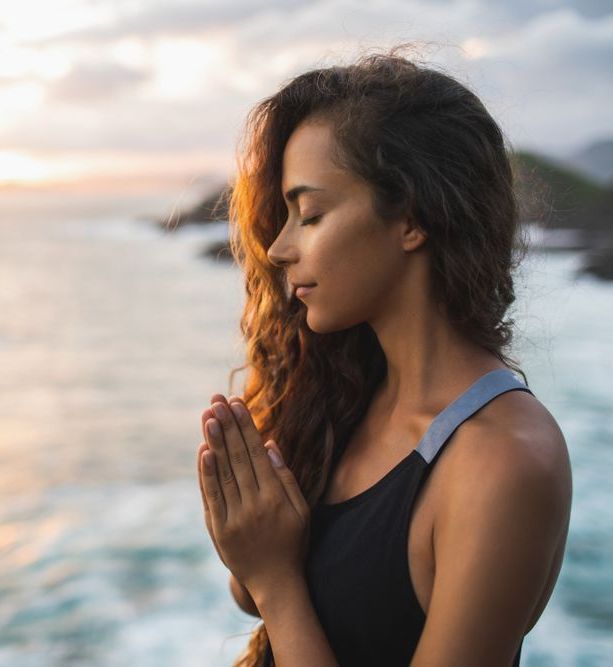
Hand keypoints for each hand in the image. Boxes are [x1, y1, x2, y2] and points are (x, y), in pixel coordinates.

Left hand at [196, 393, 310, 599]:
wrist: (275, 583)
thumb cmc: (293, 542)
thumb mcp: (301, 510)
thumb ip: (285, 476)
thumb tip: (270, 444)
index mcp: (276, 497)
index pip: (257, 453)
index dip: (246, 426)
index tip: (237, 403)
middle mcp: (255, 505)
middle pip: (238, 457)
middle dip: (227, 426)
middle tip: (217, 400)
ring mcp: (234, 518)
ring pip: (223, 472)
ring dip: (215, 442)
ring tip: (208, 416)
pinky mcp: (219, 530)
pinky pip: (211, 496)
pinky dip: (206, 473)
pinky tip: (203, 450)